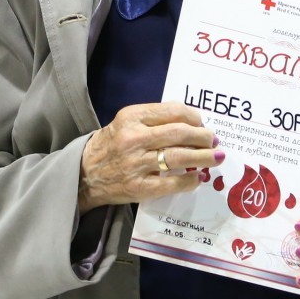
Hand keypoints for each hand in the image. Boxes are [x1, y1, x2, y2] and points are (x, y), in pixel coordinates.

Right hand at [78, 103, 222, 212]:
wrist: (83, 174)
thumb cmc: (110, 145)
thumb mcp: (126, 122)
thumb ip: (154, 118)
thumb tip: (191, 120)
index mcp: (132, 117)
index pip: (173, 111)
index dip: (195, 117)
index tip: (203, 123)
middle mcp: (134, 138)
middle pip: (180, 133)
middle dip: (204, 137)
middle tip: (214, 141)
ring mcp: (136, 164)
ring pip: (180, 157)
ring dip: (204, 157)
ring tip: (216, 157)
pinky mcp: (138, 187)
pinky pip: (172, 183)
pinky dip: (189, 180)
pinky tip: (198, 178)